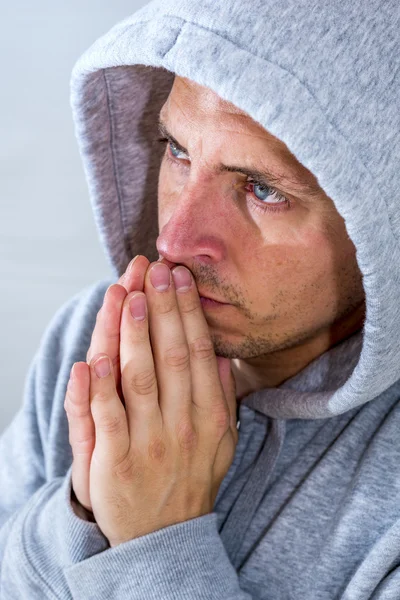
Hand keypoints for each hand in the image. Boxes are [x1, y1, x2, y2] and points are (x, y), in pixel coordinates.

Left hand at [68, 258, 237, 544]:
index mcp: (209, 416)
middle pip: (169, 356)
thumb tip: (217, 355)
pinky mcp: (114, 461)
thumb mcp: (223, 442)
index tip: (180, 278)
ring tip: (131, 294)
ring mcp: (147, 443)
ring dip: (133, 334)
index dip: (188, 313)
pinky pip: (106, 417)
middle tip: (156, 270)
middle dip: (163, 309)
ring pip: (137, 378)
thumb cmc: (191, 478)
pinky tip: (98, 354)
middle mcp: (181, 425)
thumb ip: (221, 397)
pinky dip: (99, 386)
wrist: (164, 536)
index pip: (196, 352)